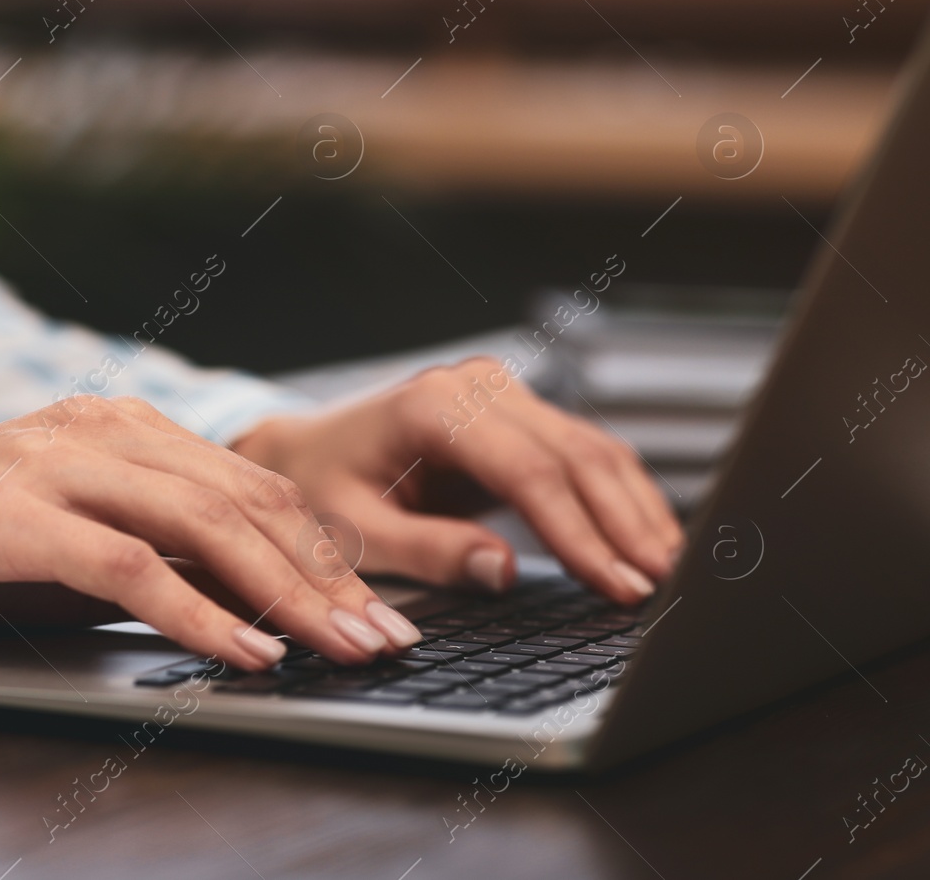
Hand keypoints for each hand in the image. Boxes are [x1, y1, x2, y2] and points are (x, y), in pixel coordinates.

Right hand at [0, 396, 422, 670]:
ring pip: (200, 525)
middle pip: (243, 502)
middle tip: (386, 638)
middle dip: (326, 577)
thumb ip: (148, 551)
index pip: (250, 485)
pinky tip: (244, 651)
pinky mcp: (9, 513)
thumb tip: (248, 602)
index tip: (378, 607)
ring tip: (340, 649)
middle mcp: (95, 427)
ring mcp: (51, 461)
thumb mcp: (65, 539)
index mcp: (118, 423)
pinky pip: (126, 565)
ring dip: (282, 595)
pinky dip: (195, 612)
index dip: (325, 549)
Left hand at [230, 357, 682, 603]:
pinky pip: (581, 454)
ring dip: (634, 510)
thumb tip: (502, 570)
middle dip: (622, 525)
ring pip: (591, 449)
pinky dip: (619, 497)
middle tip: (659, 589)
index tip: (617, 585)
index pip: (528, 471)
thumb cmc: (321, 489)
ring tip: (668, 573)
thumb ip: (428, 551)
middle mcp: (475, 385)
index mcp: (432, 406)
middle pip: (574, 454)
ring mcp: (500, 392)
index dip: (580, 532)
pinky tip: (645, 541)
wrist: (307, 451)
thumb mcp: (355, 531)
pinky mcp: (518, 413)